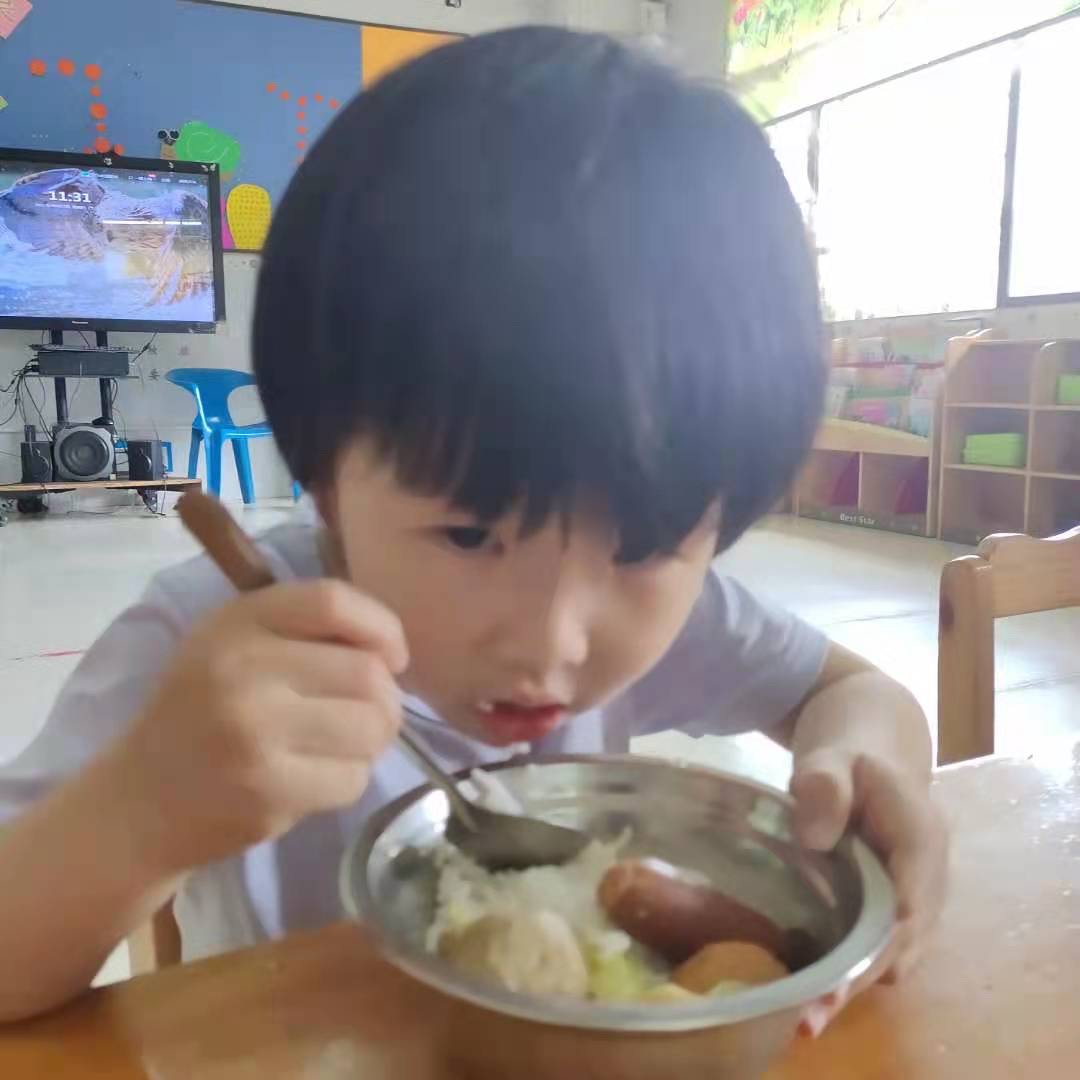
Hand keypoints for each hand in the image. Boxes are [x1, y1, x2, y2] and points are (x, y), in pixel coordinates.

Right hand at [106, 580, 407, 875]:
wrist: (139, 801)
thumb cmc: (201, 708)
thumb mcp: (235, 642)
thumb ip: (306, 628)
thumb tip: (391, 650)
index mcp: (237, 623)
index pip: (333, 602)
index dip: (383, 626)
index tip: (392, 655)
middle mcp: (244, 672)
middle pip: (367, 672)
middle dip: (385, 695)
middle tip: (365, 710)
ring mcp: (255, 736)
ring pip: (371, 727)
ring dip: (374, 738)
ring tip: (344, 742)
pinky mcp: (270, 793)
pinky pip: (354, 779)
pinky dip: (350, 778)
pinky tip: (317, 776)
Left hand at [789, 750, 948, 1034]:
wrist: (865, 742)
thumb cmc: (850, 750)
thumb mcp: (831, 755)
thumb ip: (824, 787)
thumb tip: (816, 838)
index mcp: (921, 840)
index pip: (910, 907)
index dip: (878, 949)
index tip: (840, 982)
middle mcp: (926, 879)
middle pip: (904, 944)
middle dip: (860, 982)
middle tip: (810, 1017)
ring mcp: (911, 896)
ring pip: (892, 954)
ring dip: (853, 985)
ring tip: (803, 1017)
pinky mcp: (887, 905)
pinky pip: (875, 945)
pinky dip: (847, 970)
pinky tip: (804, 987)